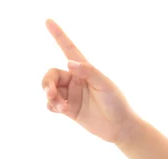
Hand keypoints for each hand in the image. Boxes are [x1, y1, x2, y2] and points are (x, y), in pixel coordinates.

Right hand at [42, 19, 138, 143]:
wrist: (120, 128)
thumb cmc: (117, 104)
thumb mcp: (106, 85)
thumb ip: (88, 72)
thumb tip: (68, 63)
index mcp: (86, 71)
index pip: (69, 50)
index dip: (59, 36)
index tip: (48, 21)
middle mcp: (76, 81)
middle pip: (52, 74)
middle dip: (47, 82)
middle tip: (51, 93)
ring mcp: (71, 95)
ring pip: (50, 89)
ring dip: (50, 96)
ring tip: (61, 106)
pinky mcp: (69, 110)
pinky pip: (51, 104)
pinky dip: (51, 106)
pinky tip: (59, 110)